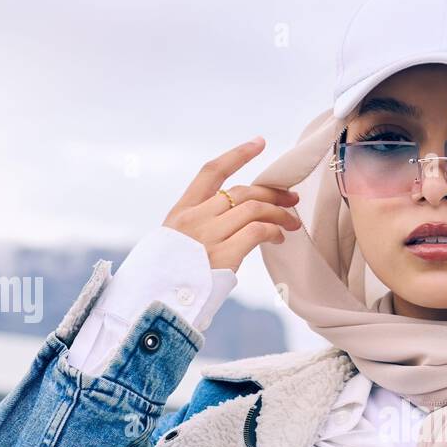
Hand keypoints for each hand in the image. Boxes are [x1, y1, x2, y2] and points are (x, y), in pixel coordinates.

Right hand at [163, 137, 302, 271]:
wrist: (155, 303)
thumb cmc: (167, 279)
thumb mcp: (174, 243)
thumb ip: (199, 227)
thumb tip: (233, 221)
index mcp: (181, 212)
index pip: (211, 172)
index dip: (237, 155)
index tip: (259, 143)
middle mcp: (194, 219)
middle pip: (241, 191)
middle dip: (272, 193)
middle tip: (292, 199)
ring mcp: (208, 236)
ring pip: (253, 209)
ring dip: (279, 213)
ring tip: (292, 222)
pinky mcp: (223, 255)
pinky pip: (257, 231)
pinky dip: (273, 230)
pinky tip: (279, 237)